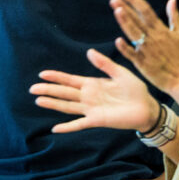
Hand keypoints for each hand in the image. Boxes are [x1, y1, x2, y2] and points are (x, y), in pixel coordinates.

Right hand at [30, 48, 160, 132]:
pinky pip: (79, 124)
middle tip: (32, 88)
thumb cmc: (135, 90)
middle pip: (64, 93)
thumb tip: (88, 51)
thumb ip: (105, 64)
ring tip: (38, 101)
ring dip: (53, 104)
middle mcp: (89, 97)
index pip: (70, 80)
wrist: (147, 107)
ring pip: (68, 106)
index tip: (42, 74)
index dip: (57, 77)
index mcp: (93, 84)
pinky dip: (68, 127)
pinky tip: (55, 128)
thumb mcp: (120, 73)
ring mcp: (91, 109)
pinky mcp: (97, 120)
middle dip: (49, 90)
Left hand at [110, 0, 178, 94]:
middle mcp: (153, 38)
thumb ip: (174, 15)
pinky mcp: (142, 63)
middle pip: (138, 20)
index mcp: (161, 29)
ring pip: (134, 33)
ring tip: (116, 10)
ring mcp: (146, 50)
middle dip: (126, 8)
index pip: (146, 10)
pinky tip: (118, 40)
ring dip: (125, 22)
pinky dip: (125, 48)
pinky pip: (132, 54)